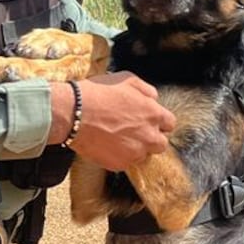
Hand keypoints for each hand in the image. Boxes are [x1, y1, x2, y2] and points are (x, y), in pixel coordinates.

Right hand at [51, 72, 174, 170]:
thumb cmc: (98, 93)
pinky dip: (118, 156)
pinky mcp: (119, 164)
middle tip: (134, 131)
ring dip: (134, 148)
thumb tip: (153, 98)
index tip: (148, 120)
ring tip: (116, 138)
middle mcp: (149, 136)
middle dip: (150, 137)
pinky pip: (124, 162)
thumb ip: (146, 90)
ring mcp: (134, 153)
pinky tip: (106, 144)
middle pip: (160, 144)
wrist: (73, 114)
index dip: (159, 121)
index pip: (170, 124)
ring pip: (142, 155)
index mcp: (153, 114)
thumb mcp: (126, 79)